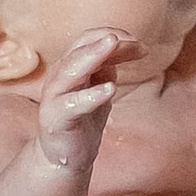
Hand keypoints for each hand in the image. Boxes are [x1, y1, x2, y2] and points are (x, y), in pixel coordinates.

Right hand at [37, 28, 122, 174]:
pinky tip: (110, 88)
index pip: (90, 41)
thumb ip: (108, 68)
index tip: (141, 45)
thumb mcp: (100, 89)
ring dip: (93, 55)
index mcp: (69, 66)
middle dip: (102, 41)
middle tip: (124, 37)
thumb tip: (129, 47)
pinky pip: (74, 103)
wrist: (64, 158)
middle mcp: (59, 76)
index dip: (115, 38)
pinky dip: (91, 94)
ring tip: (112, 45)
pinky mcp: (57, 118)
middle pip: (80, 50)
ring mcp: (55, 96)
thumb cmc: (83, 120)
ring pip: (71, 69)